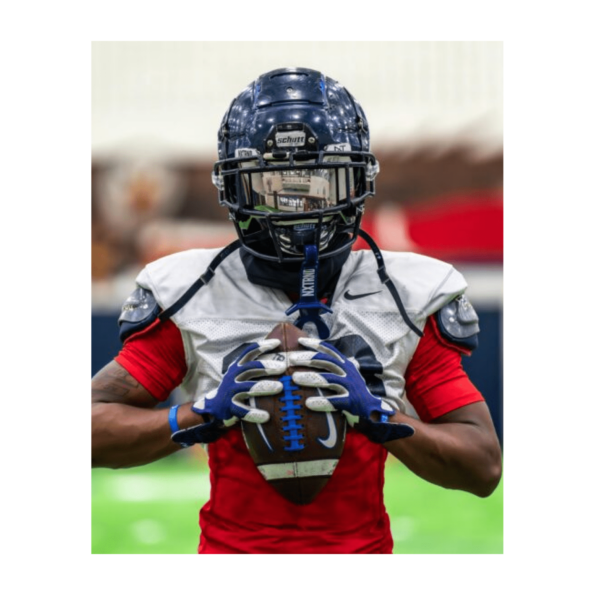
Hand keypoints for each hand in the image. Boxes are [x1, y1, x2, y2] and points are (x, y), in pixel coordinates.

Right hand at [171, 339, 285, 444]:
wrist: (214, 407)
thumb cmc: (235, 389)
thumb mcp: (241, 375)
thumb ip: (255, 368)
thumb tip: (281, 360)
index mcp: (237, 367)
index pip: (248, 353)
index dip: (262, 346)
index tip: (277, 342)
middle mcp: (233, 377)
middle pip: (250, 368)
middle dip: (266, 366)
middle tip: (282, 367)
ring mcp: (230, 392)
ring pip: (248, 388)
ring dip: (264, 386)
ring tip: (280, 387)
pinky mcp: (229, 407)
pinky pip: (243, 411)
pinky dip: (255, 414)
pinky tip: (266, 416)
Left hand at [289, 338, 414, 443]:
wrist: (373, 410)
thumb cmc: (352, 392)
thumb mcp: (345, 375)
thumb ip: (333, 367)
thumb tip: (310, 358)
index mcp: (345, 364)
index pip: (329, 350)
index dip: (314, 344)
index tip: (299, 341)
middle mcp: (348, 372)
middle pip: (326, 361)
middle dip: (308, 359)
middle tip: (291, 359)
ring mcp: (350, 386)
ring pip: (328, 379)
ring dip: (310, 378)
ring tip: (295, 378)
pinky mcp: (351, 402)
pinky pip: (334, 401)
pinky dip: (321, 402)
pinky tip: (308, 403)